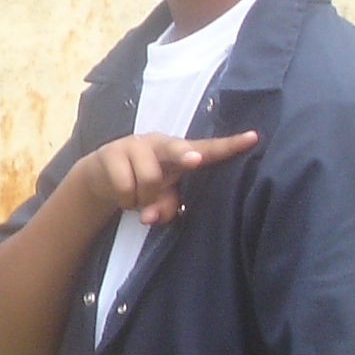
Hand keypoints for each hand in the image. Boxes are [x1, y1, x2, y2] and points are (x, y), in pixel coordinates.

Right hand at [68, 130, 259, 226]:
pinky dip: (126, 200)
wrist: (101, 176)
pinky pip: (125, 186)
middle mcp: (160, 143)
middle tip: (193, 160)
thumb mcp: (158, 198)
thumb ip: (163, 207)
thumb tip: (148, 217)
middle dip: (185, 154)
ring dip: (143, 198)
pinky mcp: (111, 152)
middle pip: (176, 147)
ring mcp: (134, 144)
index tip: (253, 138)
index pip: (207, 149)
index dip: (229, 145)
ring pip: (148, 179)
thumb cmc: (142, 184)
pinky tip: (124, 197)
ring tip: (139, 199)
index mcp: (179, 151)